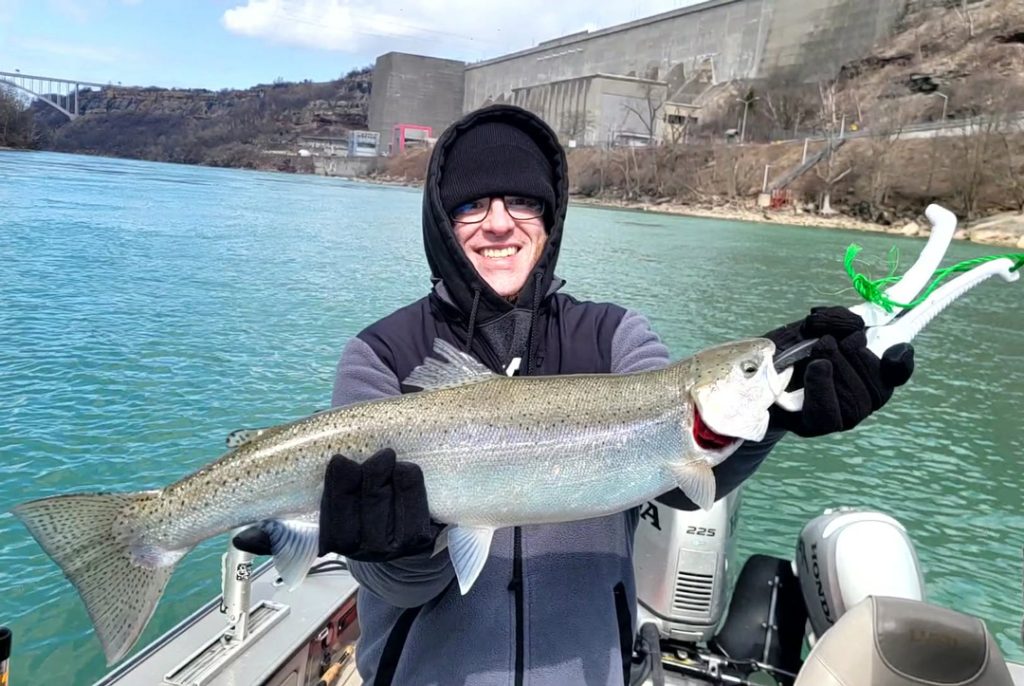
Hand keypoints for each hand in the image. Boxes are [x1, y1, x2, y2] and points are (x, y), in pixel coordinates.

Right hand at [233, 448, 441, 561]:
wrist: (396, 523)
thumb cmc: (352, 504)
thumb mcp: (312, 506)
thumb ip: (279, 522)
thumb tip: (243, 539)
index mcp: (329, 540)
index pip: (326, 526)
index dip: (334, 493)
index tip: (338, 459)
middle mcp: (360, 550)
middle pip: (355, 523)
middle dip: (359, 484)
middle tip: (365, 453)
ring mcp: (391, 548)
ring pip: (386, 517)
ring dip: (386, 481)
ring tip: (385, 457)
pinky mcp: (419, 540)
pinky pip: (416, 515)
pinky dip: (411, 488)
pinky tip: (406, 470)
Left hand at [764, 307, 914, 436]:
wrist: (747, 374)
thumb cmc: (783, 351)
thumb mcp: (810, 327)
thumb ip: (836, 320)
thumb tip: (856, 324)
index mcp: (865, 373)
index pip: (895, 373)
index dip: (900, 362)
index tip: (895, 347)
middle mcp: (858, 400)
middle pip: (877, 384)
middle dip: (853, 353)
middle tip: (825, 343)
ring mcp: (838, 417)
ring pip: (858, 398)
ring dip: (836, 366)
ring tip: (814, 355)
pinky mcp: (814, 427)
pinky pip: (831, 414)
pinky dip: (824, 385)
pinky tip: (817, 368)